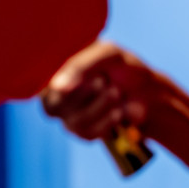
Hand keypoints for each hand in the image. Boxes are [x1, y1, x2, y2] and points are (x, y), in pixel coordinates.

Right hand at [35, 41, 156, 139]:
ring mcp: (67, 114)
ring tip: (116, 92)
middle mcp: (55, 92)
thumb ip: (80, 66)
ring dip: (100, 107)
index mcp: (56, 69)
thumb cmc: (125, 67)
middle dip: (83, 95)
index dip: (55, 85)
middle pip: (51, 106)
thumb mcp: (107, 54)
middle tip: (103, 81)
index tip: (83, 78)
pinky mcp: (82, 130)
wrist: (150, 93)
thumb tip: (56, 87)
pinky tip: (119, 111)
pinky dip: (107, 122)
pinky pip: (87, 133)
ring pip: (73, 121)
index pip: (38, 84)